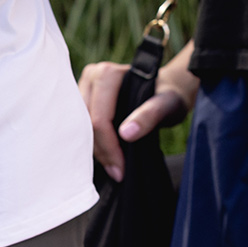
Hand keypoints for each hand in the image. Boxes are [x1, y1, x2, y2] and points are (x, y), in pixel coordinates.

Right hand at [78, 48, 198, 181]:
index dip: (108, 146)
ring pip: (80, 126)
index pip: (99, 117)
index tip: (120, 169)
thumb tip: (126, 133)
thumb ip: (148, 116)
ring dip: (96, 148)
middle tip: (117, 172)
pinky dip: (93, 142)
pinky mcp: (83, 98)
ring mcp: (85, 86)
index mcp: (108, 74)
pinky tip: (106, 155)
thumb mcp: (165, 105)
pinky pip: (81, 125)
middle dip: (102, 150)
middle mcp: (92, 76)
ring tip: (113, 165)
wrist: (167, 90)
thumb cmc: (167, 96)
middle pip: (86, 123)